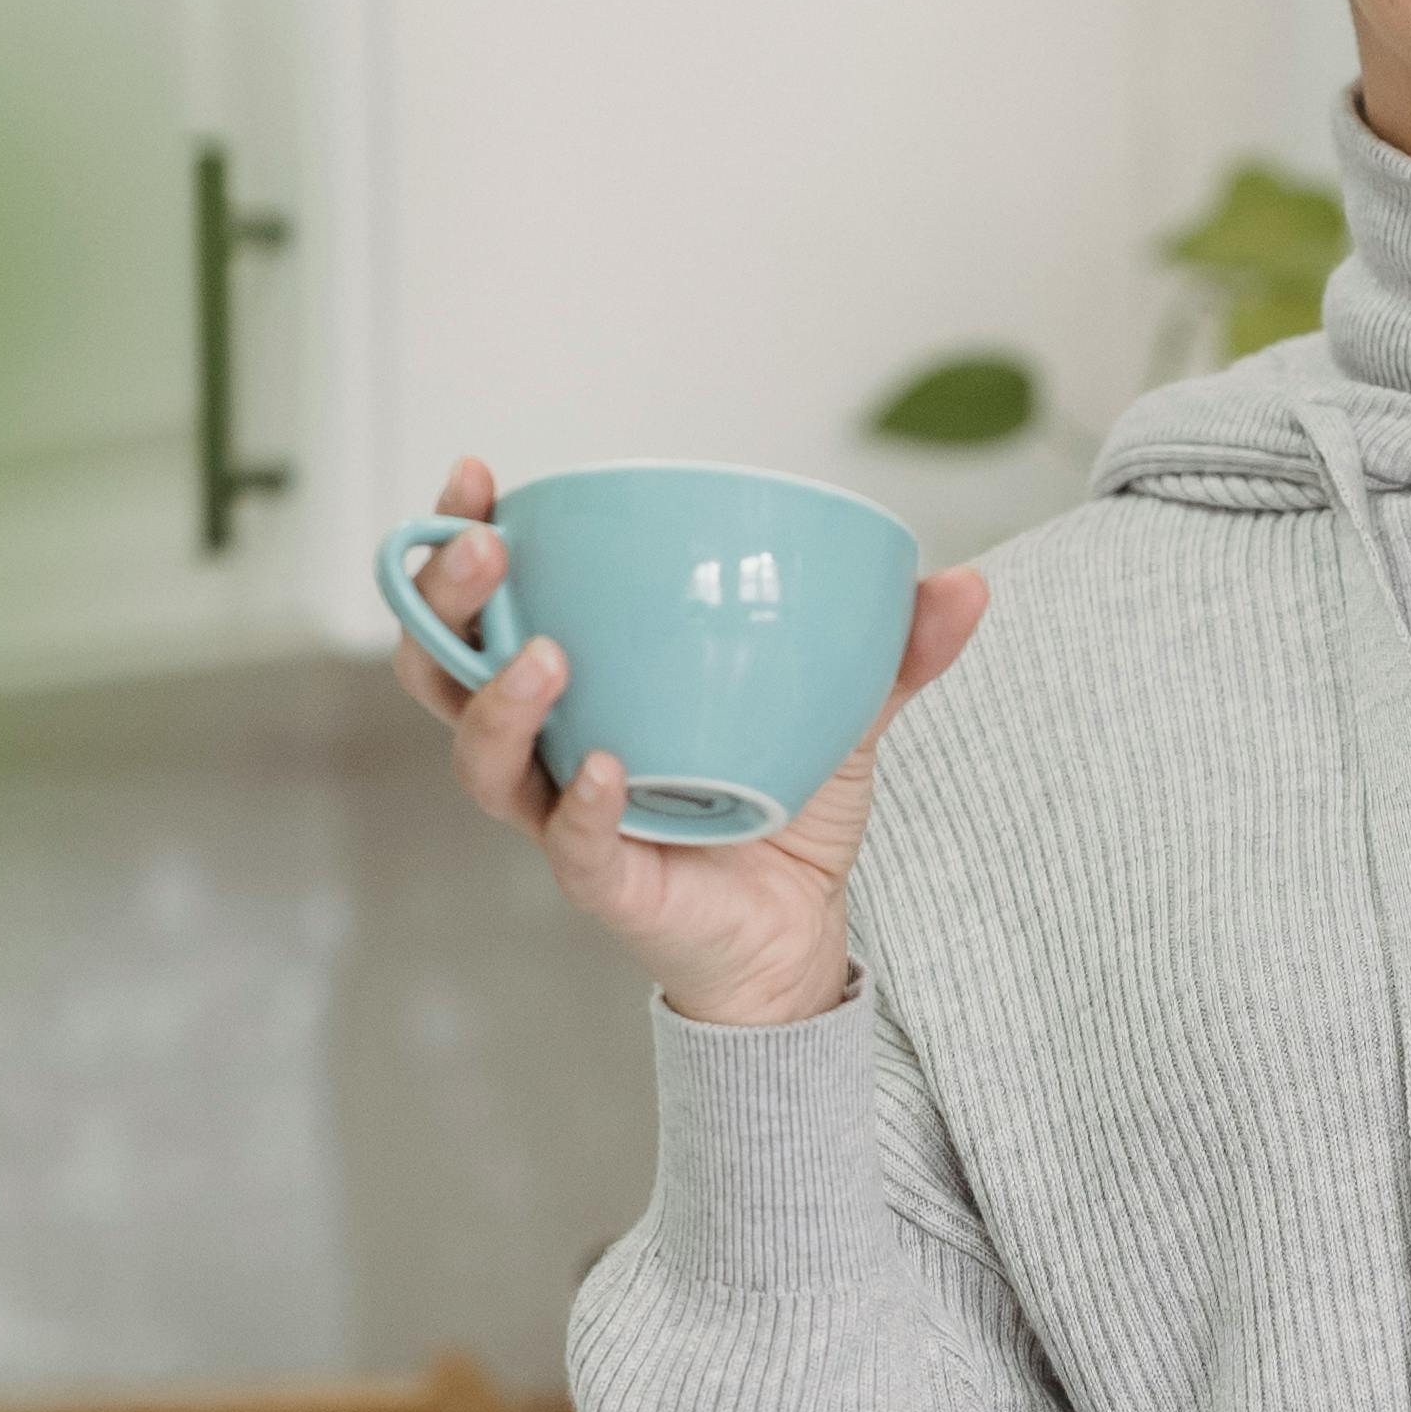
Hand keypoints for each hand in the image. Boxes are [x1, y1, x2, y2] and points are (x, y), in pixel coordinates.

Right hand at [390, 456, 986, 1027]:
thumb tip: (966, 583)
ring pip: (481, 758)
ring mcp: (561, 815)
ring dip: (496, 700)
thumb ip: (895, 649)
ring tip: (544, 653)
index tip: (479, 475)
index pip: (490, 601)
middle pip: (444, 669)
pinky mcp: (602, 882)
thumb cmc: (789, 808)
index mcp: (581, 681)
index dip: (461, 537)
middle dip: (446, 601)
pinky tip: (603, 769)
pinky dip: (578, 804)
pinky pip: (568, 843)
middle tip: (488, 548)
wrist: (801, 936)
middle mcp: (546, 744)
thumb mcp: (848, 714)